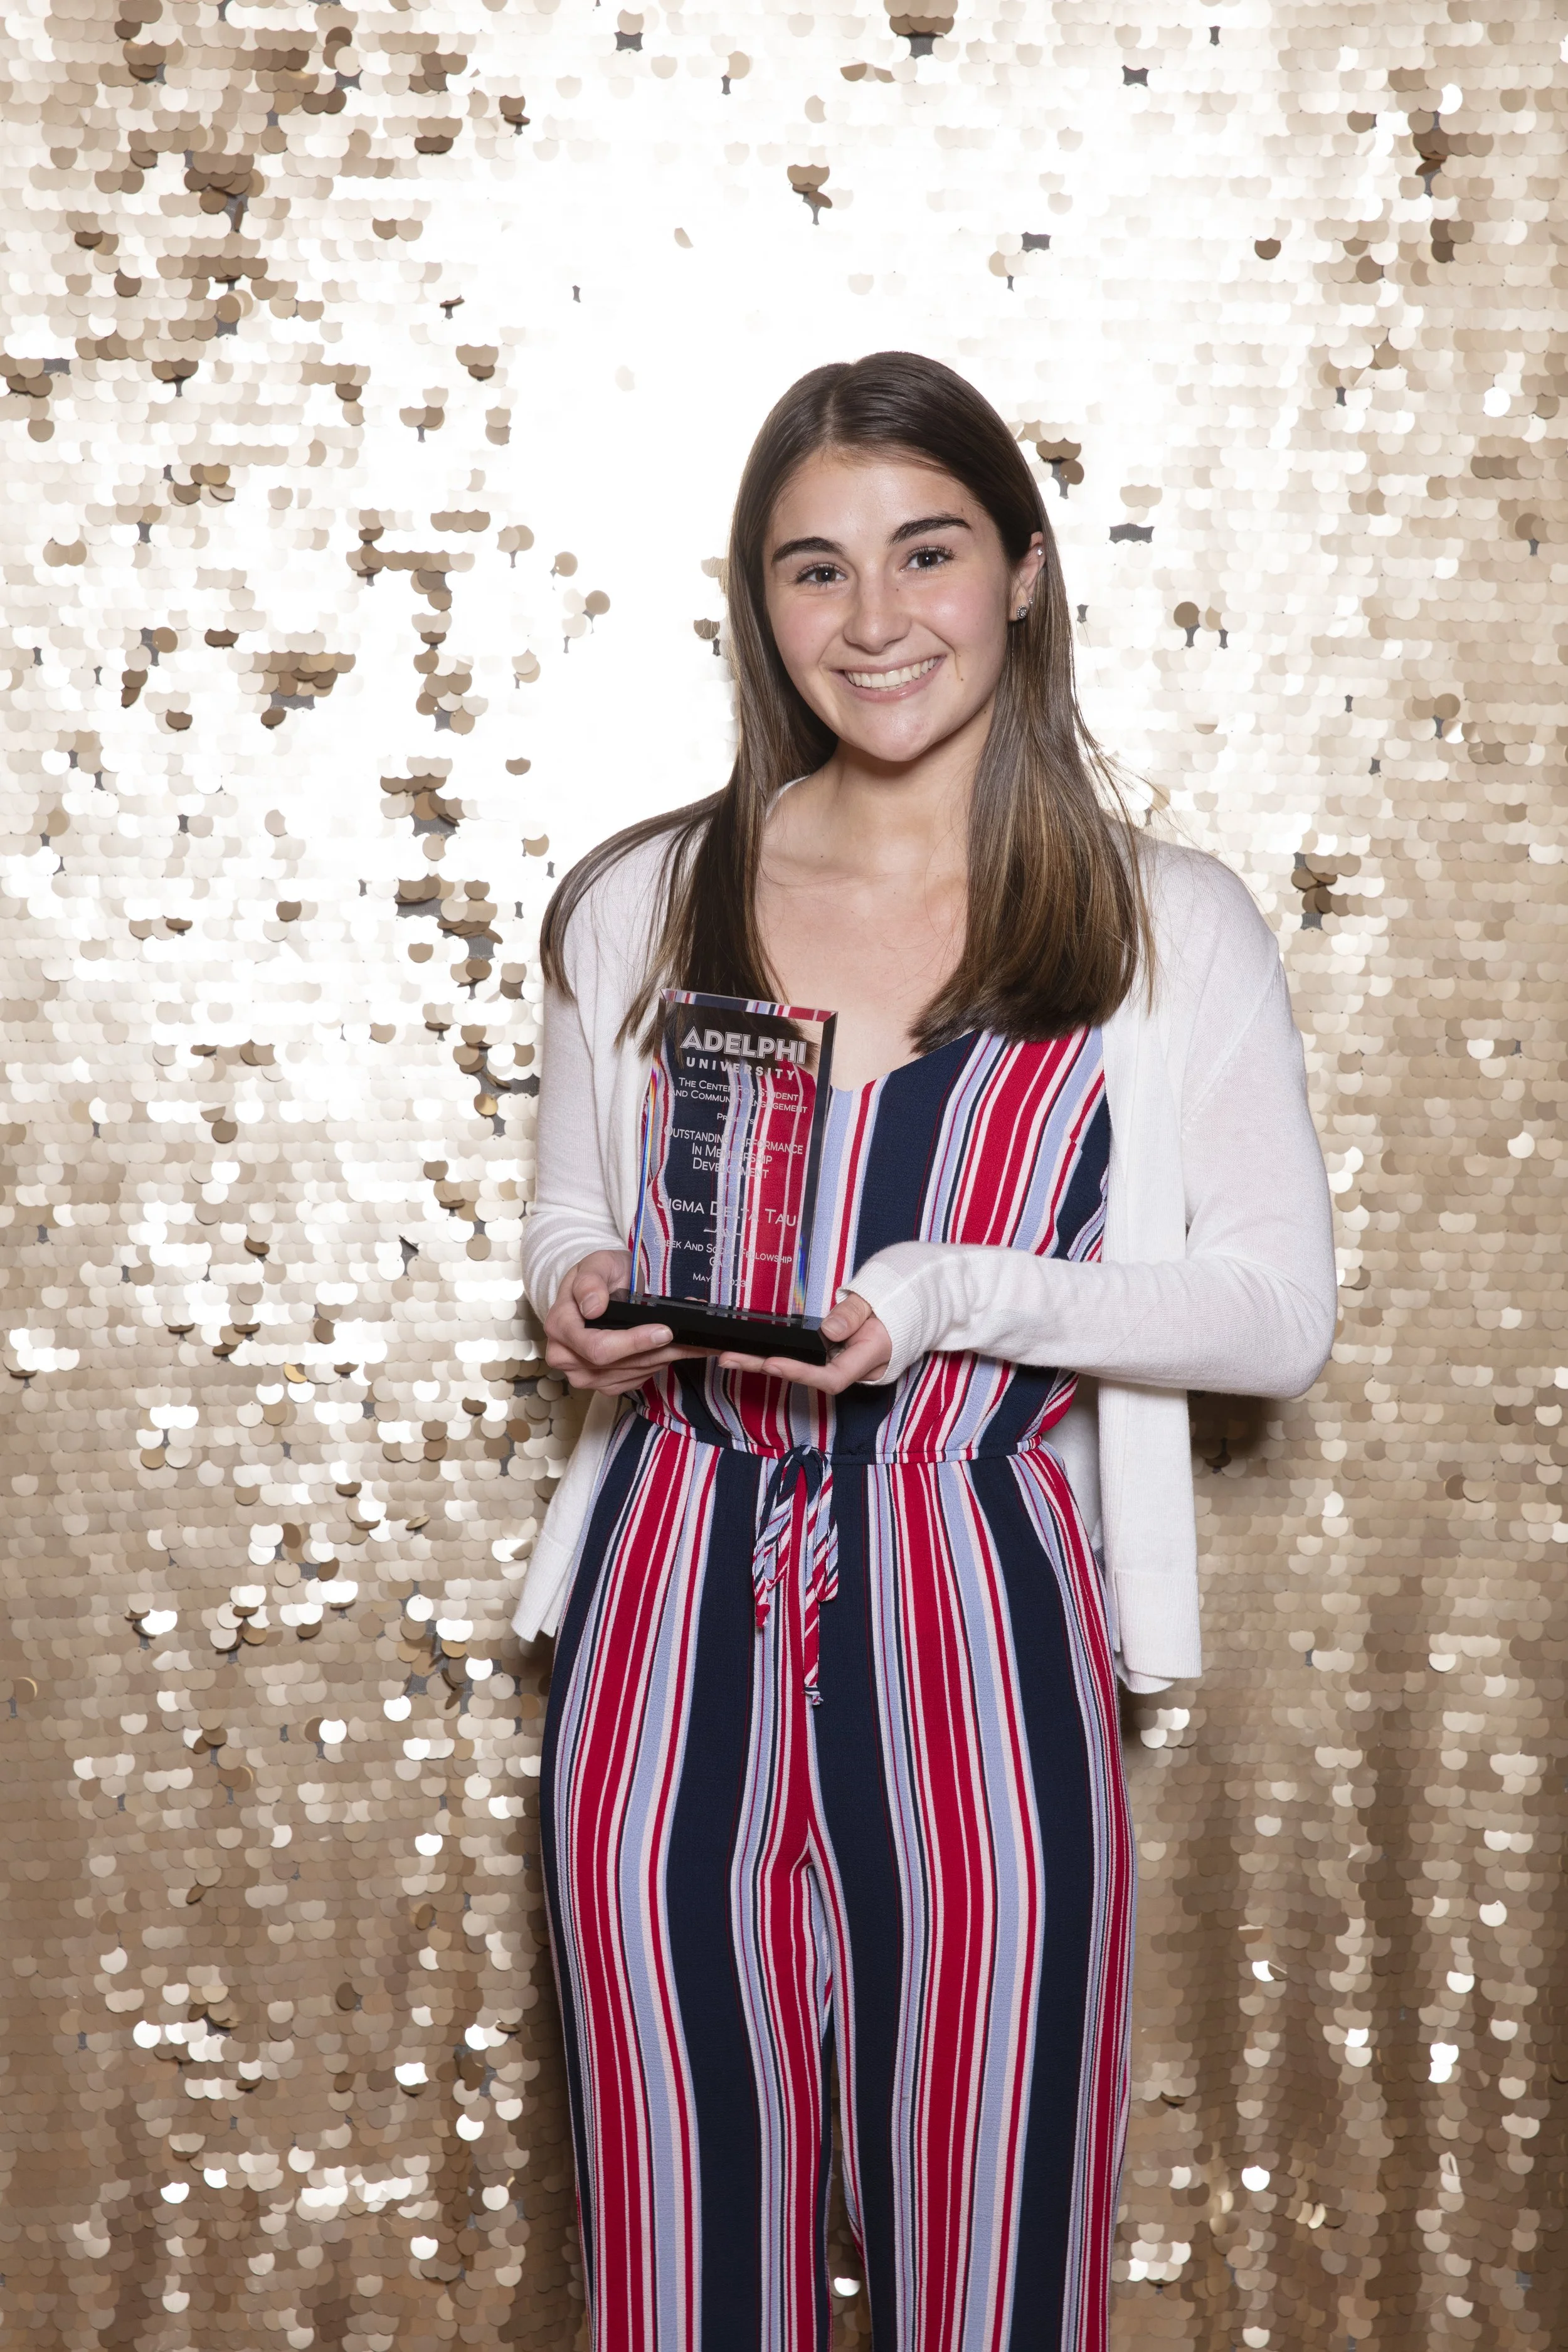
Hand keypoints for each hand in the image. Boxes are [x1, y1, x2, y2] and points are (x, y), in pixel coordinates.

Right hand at [543, 1250, 704, 1395]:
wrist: (597, 1291)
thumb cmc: (598, 1276)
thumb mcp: (595, 1264)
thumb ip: (590, 1281)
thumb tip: (593, 1307)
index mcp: (559, 1327)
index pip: (597, 1347)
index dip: (633, 1342)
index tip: (664, 1331)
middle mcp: (565, 1357)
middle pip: (617, 1365)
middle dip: (657, 1351)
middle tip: (690, 1338)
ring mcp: (583, 1375)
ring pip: (631, 1374)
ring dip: (664, 1358)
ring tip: (690, 1342)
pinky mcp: (603, 1384)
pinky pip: (635, 1380)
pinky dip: (657, 1365)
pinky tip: (672, 1350)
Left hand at [716, 1290, 891, 1393]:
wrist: (905, 1314)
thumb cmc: (892, 1308)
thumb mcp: (877, 1303)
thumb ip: (853, 1315)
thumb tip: (829, 1331)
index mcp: (868, 1359)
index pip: (831, 1377)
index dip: (800, 1373)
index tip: (771, 1363)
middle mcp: (850, 1369)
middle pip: (805, 1377)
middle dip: (766, 1368)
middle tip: (730, 1359)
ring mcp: (838, 1365)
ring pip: (799, 1369)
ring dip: (762, 1363)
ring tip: (729, 1356)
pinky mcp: (828, 1357)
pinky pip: (801, 1359)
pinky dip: (774, 1355)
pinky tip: (749, 1352)